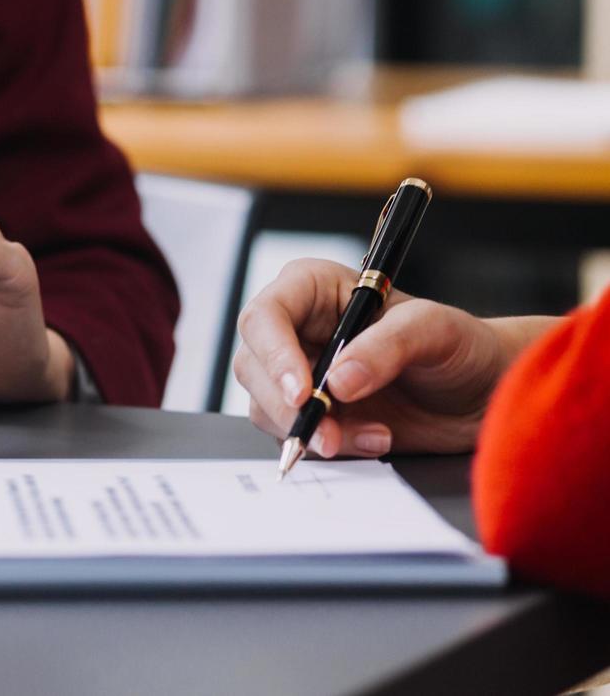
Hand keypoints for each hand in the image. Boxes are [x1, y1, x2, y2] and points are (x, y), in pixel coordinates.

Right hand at [233, 258, 555, 457]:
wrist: (484, 396)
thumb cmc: (462, 346)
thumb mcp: (435, 330)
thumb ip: (387, 347)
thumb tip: (337, 381)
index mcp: (313, 290)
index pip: (266, 316)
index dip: (273, 354)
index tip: (303, 392)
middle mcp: (296, 330)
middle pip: (254, 365)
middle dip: (287, 406)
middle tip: (327, 434)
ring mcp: (300, 374)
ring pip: (267, 405)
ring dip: (312, 431)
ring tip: (376, 436)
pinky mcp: (312, 414)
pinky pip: (295, 435)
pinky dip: (332, 447)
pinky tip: (376, 440)